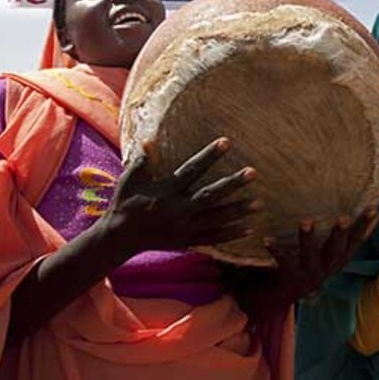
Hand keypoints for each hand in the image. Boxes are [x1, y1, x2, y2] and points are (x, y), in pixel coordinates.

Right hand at [101, 137, 258, 254]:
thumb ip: (143, 160)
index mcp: (167, 191)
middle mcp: (178, 210)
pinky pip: (213, 238)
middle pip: (211, 195)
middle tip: (253, 172)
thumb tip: (150, 138)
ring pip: (216, 218)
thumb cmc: (125, 202)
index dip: (209, 155)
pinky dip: (231, 234)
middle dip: (233, 184)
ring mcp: (184, 228)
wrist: (119, 237)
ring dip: (238, 211)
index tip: (226, 141)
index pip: (193, 169)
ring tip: (259, 203)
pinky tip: (250, 228)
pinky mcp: (187, 241)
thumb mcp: (130, 179)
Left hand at [261, 209, 378, 304]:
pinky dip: (276, 249)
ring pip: (310, 254)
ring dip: (308, 238)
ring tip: (306, 221)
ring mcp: (309, 271)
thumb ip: (352, 236)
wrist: (288, 293)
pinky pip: (283, 261)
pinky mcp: (290, 275)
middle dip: (340, 234)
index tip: (374, 210)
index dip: (366, 226)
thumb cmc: (315, 264)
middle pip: (336, 249)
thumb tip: (378, 214)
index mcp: (339, 259)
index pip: (356, 241)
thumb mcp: (336, 253)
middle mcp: (327, 266)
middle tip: (344, 218)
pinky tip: (268, 239)